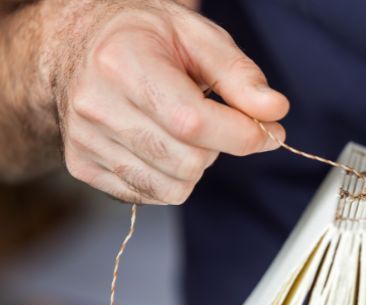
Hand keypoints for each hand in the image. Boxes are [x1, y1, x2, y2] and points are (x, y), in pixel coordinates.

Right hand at [48, 0, 288, 203]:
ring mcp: (85, 141)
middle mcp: (96, 106)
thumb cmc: (143, 37)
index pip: (193, 122)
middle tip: (215, 119)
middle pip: (187, 161)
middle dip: (220, 146)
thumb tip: (274, 111)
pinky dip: (172, 177)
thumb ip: (240, 75)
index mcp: (122, 63)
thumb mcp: (198, 37)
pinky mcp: (82, 166)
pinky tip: (163, 143)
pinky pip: (151, 196)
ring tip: (184, 128)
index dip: (241, 134)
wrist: (79, 44)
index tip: (268, 130)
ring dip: (196, 165)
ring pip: (173, 187)